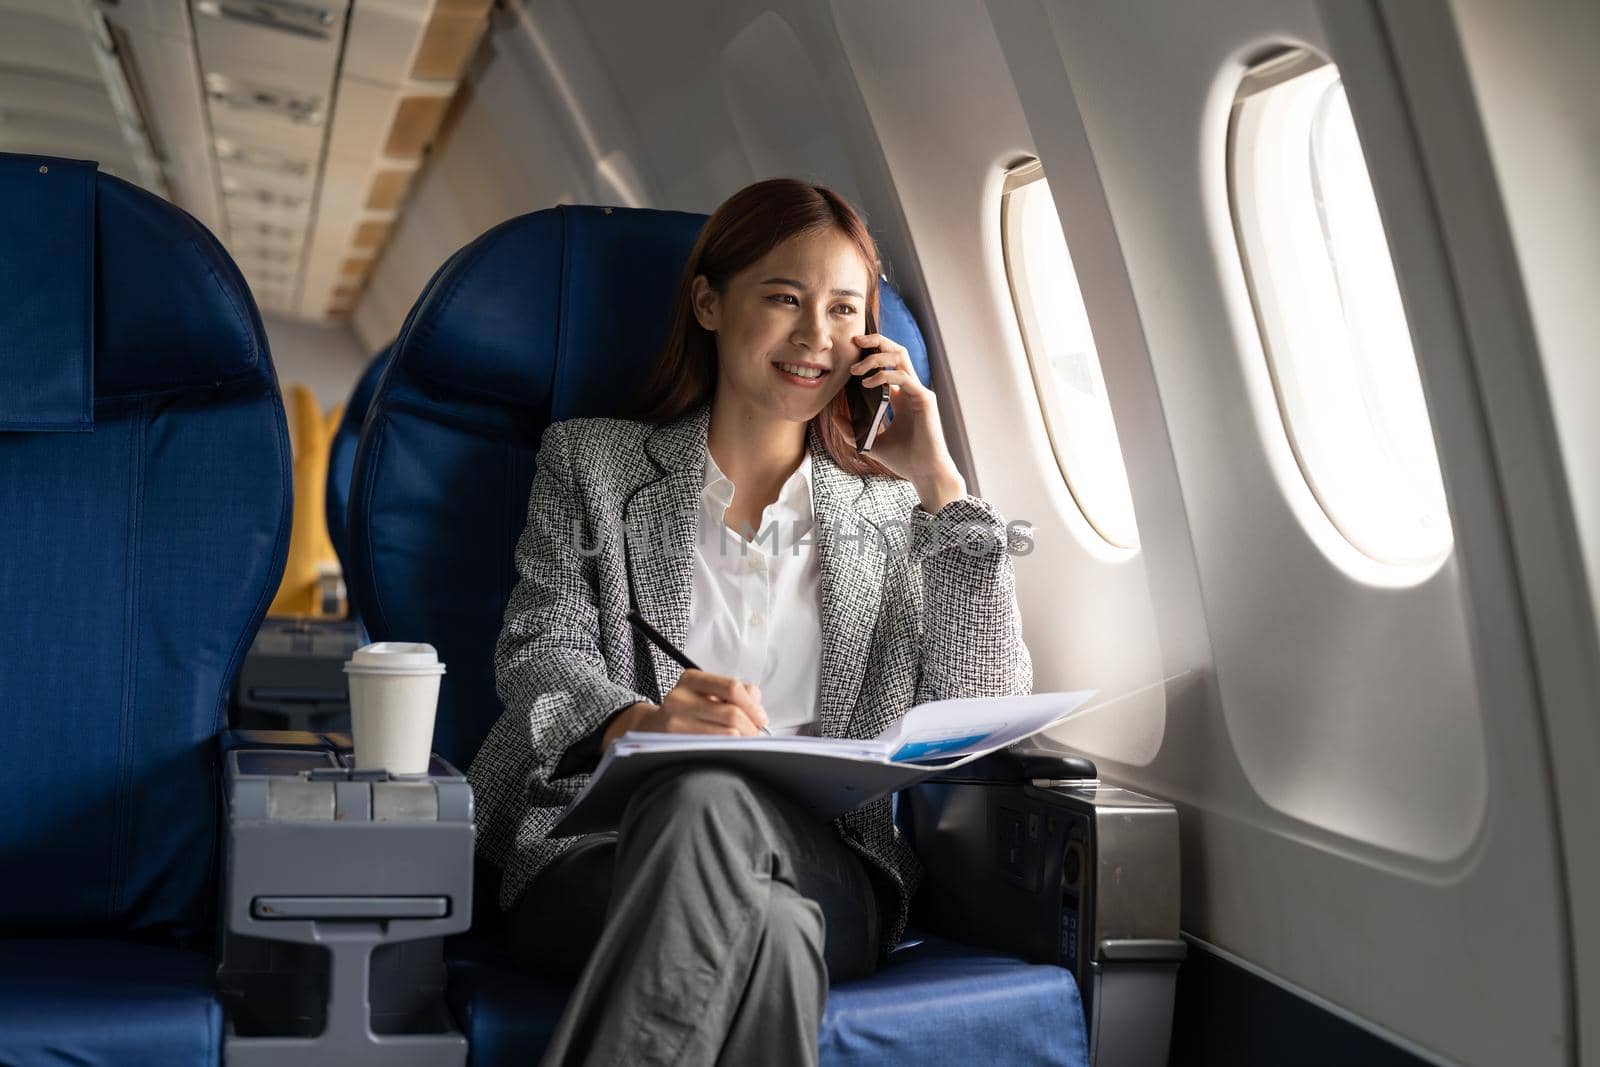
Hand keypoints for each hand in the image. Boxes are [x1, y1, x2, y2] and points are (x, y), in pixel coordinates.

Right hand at [602, 671, 767, 747]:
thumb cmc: (689, 712)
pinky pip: (713, 749)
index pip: (732, 687)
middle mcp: (679, 697)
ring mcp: (674, 722)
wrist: (651, 729)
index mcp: (691, 679)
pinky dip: (727, 751)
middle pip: (731, 714)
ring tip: (742, 743)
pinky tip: (728, 750)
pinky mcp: (674, 744)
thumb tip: (757, 705)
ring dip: (742, 741)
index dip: (753, 706)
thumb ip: (737, 692)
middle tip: (755, 735)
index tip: (761, 718)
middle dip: (751, 728)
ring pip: (725, 735)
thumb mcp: (708, 693)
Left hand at [849, 333, 966, 510]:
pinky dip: (883, 376)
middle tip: (855, 341)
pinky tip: (866, 384)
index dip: (873, 352)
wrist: (924, 473)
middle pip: (897, 351)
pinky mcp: (925, 399)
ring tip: (856, 369)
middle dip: (876, 341)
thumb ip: (853, 431)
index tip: (852, 351)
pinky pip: (903, 377)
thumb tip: (835, 419)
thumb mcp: (871, 443)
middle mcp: (911, 390)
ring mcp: (919, 392)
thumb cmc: (904, 460)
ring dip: (876, 357)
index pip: (890, 363)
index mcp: (901, 396)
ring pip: (900, 357)